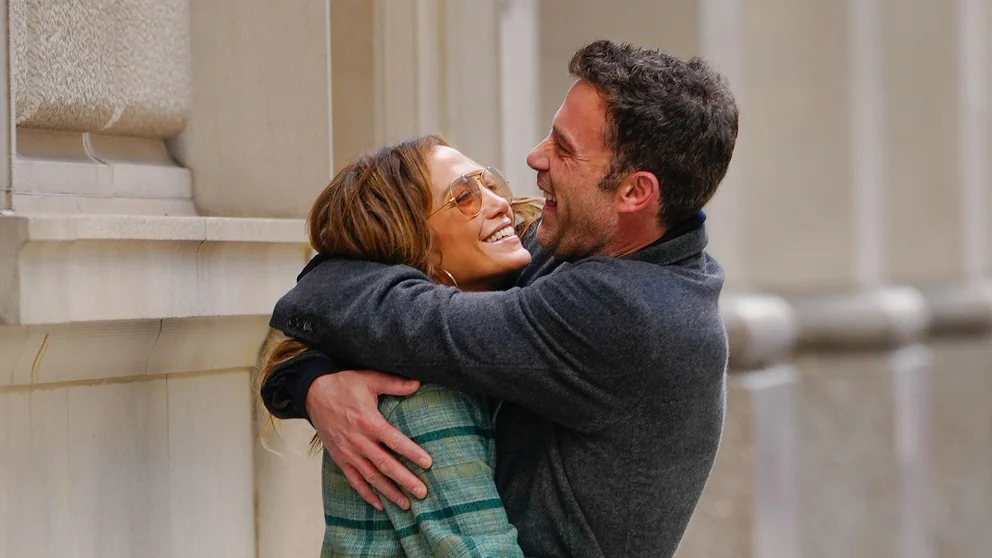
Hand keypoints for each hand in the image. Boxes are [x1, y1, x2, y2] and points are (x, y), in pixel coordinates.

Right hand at [306, 370, 432, 509]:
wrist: (313, 392)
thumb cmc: (343, 384)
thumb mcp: (369, 379)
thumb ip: (394, 384)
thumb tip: (417, 382)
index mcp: (369, 421)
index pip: (395, 441)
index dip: (412, 453)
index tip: (428, 464)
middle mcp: (358, 441)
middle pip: (385, 464)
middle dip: (405, 480)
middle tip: (422, 493)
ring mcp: (348, 452)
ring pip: (371, 476)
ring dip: (389, 492)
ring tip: (406, 504)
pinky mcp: (339, 458)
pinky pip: (354, 480)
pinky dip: (366, 493)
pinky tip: (379, 504)